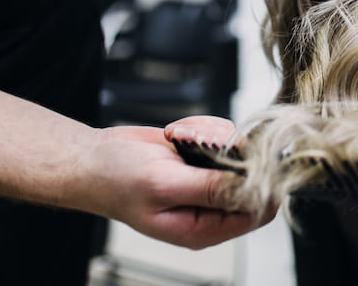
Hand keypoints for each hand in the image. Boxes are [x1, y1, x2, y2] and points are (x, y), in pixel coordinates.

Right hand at [74, 117, 272, 249]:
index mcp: (202, 229)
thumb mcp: (163, 184)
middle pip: (254, 177)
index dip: (263, 183)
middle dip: (230, 152)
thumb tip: (253, 190)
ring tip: (180, 139)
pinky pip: (223, 137)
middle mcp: (210, 208)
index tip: (247, 153)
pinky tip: (177, 135)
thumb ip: (209, 189)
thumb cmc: (117, 179)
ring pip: (239, 151)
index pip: (258, 212)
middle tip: (199, 143)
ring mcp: (208, 181)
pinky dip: (204, 128)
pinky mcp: (204, 159)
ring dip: (212, 136)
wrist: (94, 157)